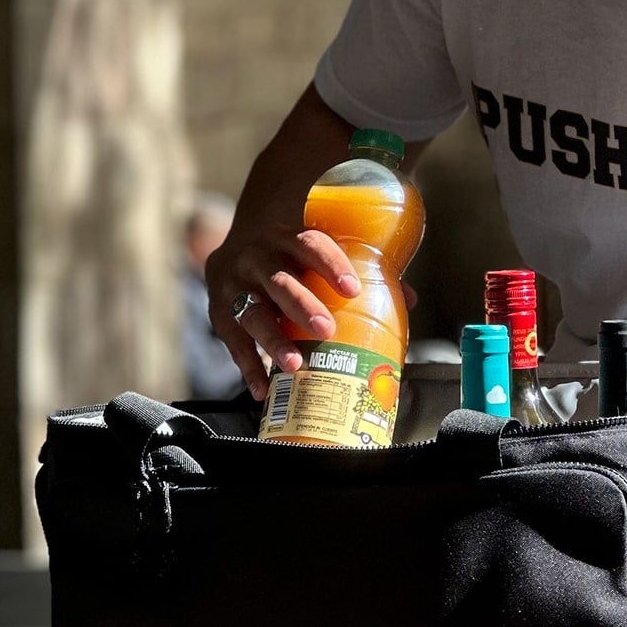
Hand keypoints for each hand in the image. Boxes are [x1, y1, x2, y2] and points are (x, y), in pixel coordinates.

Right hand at [205, 220, 362, 401]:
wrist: (235, 246)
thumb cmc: (292, 256)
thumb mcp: (315, 253)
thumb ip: (356, 271)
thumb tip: (407, 299)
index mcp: (286, 237)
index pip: (309, 244)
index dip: (330, 264)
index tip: (352, 289)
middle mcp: (256, 257)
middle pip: (278, 281)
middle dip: (302, 305)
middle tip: (327, 330)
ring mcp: (233, 285)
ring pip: (252, 312)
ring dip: (273, 340)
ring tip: (295, 365)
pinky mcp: (219, 312)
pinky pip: (233, 342)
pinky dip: (248, 367)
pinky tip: (263, 389)